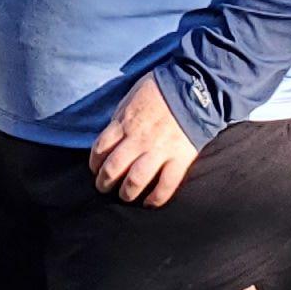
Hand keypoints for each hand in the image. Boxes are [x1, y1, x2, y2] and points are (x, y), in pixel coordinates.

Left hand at [87, 74, 202, 204]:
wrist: (195, 86)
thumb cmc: (161, 88)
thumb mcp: (132, 97)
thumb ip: (121, 117)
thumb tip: (113, 133)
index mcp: (125, 122)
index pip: (100, 148)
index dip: (94, 163)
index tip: (96, 169)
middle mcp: (138, 139)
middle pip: (113, 168)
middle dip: (104, 182)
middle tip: (104, 187)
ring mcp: (159, 150)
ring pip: (135, 180)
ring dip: (126, 193)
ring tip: (125, 196)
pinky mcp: (179, 158)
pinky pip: (166, 185)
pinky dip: (156, 198)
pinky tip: (150, 203)